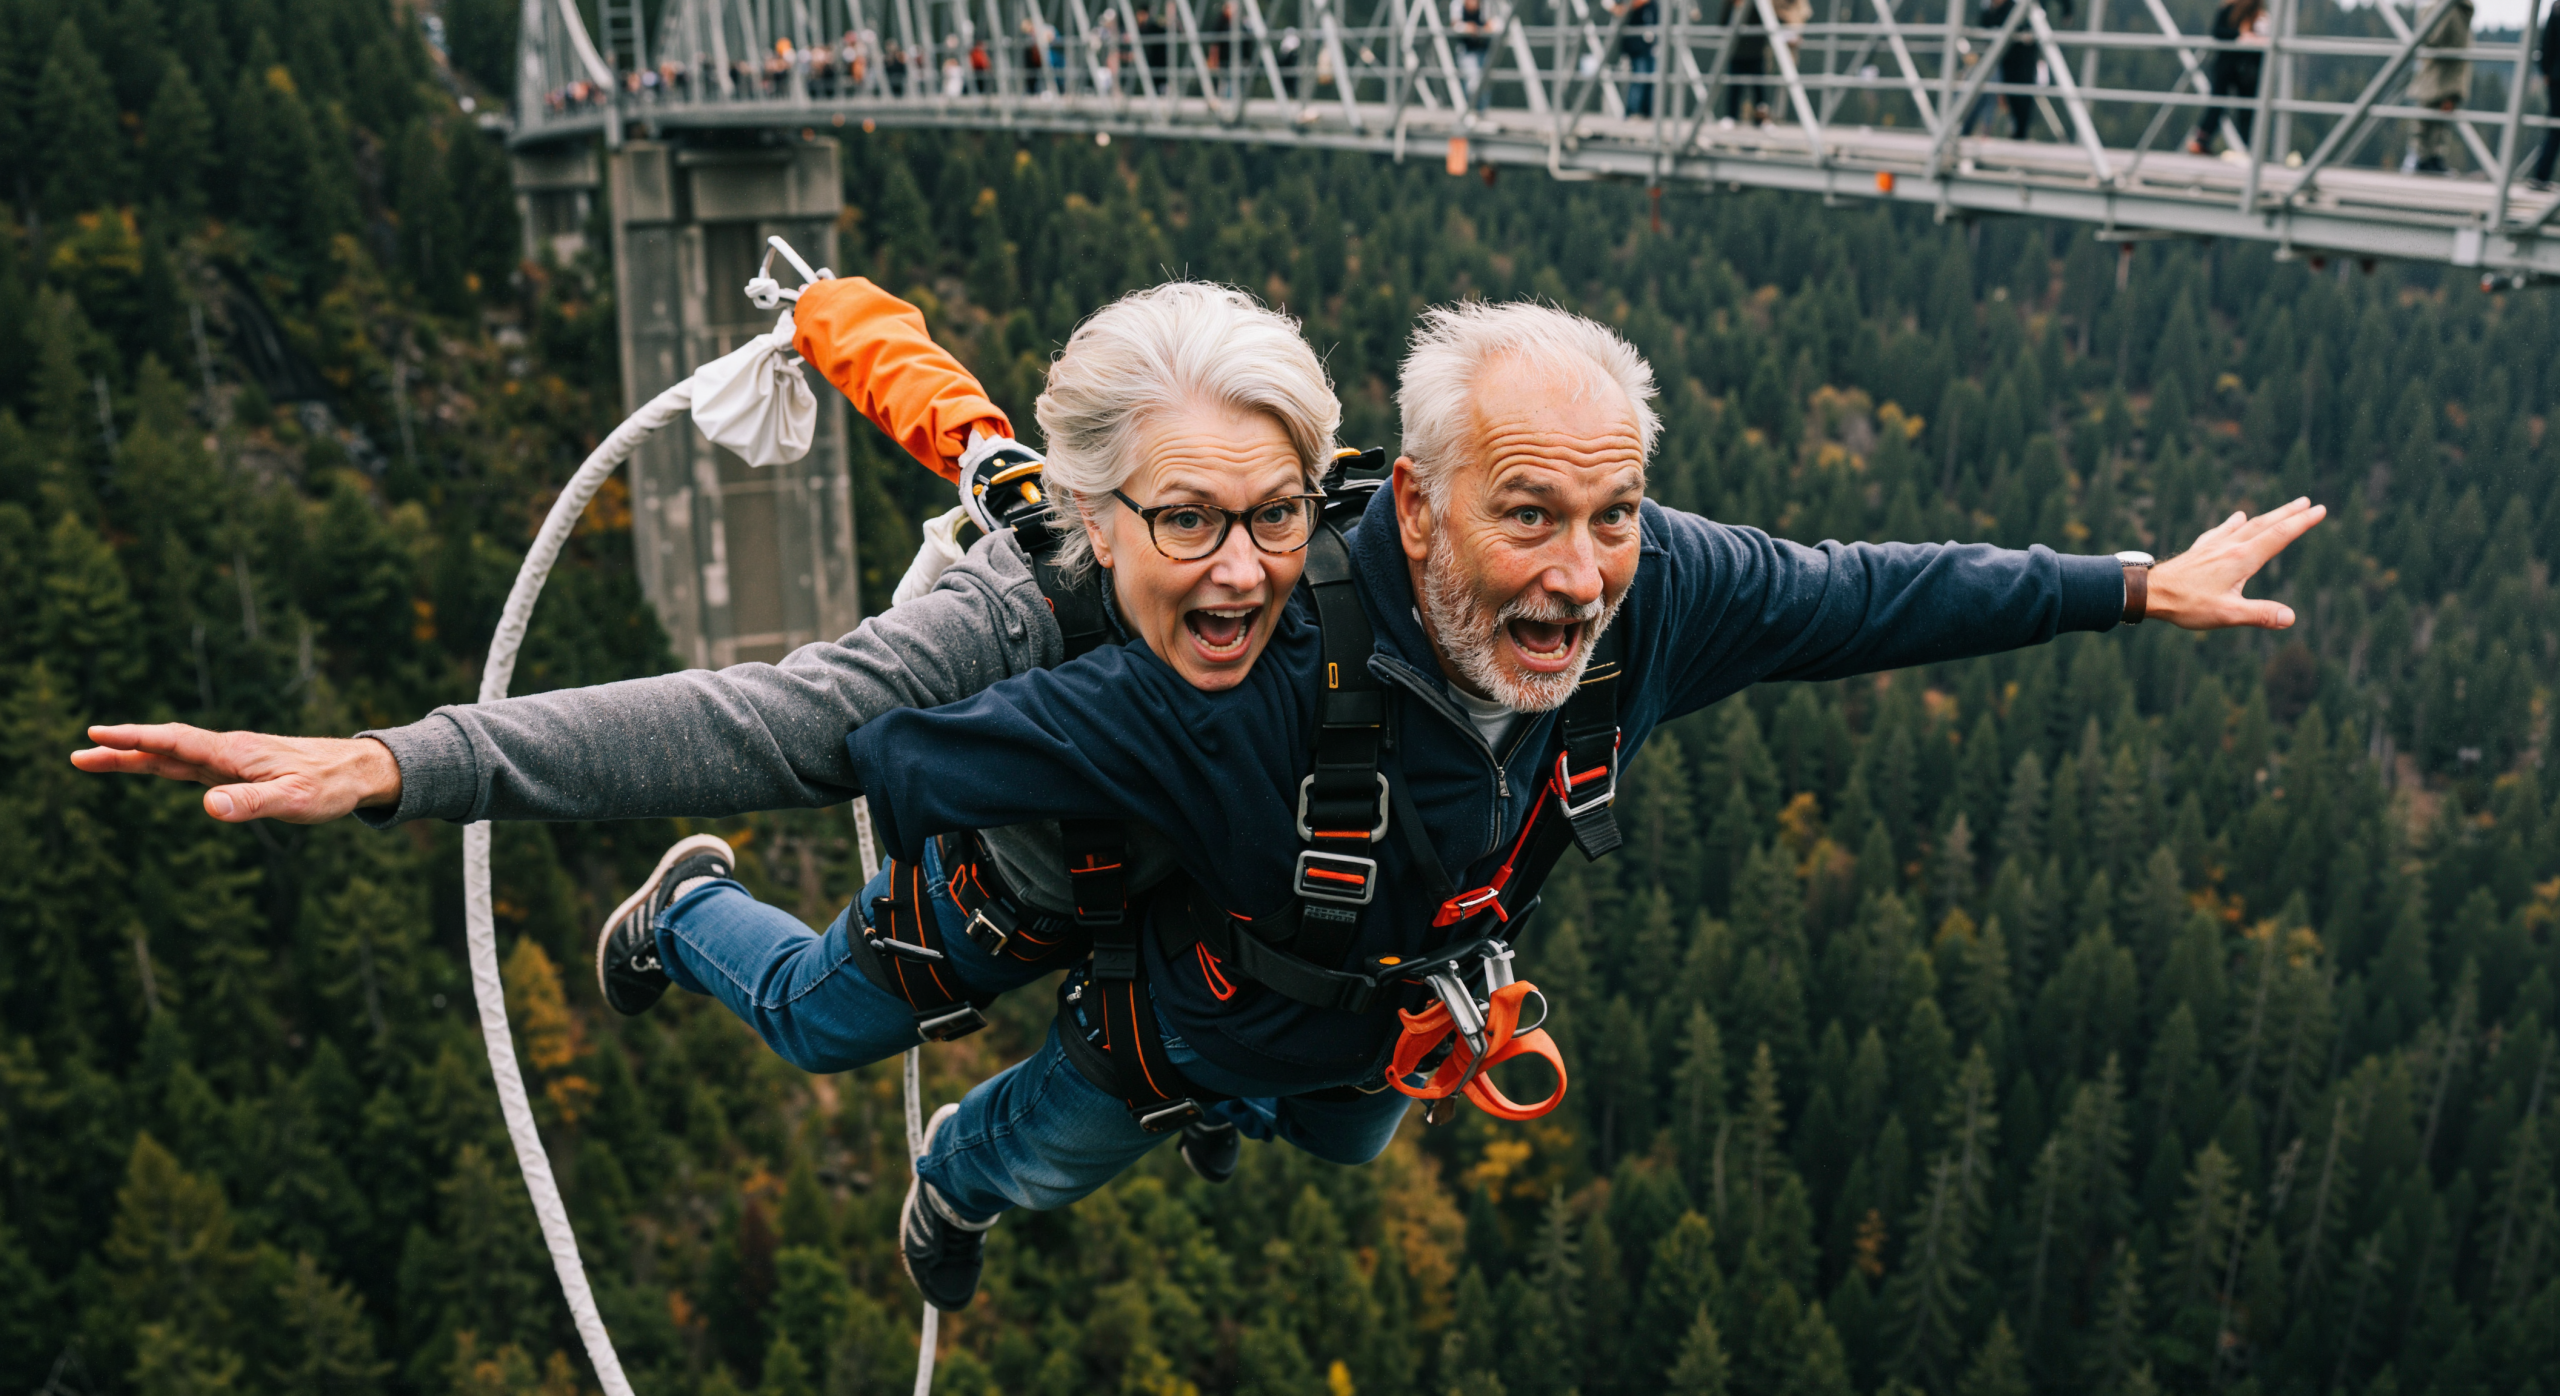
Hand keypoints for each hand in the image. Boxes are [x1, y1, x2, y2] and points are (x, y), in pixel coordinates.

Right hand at [71, 724, 403, 823]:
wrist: (358, 770)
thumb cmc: (329, 787)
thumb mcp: (293, 801)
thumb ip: (252, 803)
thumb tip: (209, 807)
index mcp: (233, 754)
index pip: (174, 741)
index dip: (135, 740)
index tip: (97, 735)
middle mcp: (227, 751)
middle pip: (164, 747)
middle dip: (121, 749)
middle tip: (78, 754)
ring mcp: (231, 760)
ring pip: (174, 754)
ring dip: (136, 755)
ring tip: (95, 758)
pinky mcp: (239, 769)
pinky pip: (191, 763)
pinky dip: (162, 761)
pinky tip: (150, 765)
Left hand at [2145, 497, 2325, 629]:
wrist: (2149, 591)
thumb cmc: (2186, 604)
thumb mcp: (2226, 614)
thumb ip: (2259, 614)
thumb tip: (2289, 617)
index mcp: (2241, 559)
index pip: (2279, 536)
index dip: (2302, 523)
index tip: (2321, 510)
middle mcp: (2229, 546)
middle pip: (2265, 525)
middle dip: (2289, 513)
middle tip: (2309, 502)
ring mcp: (2213, 546)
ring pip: (2246, 525)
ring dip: (2267, 516)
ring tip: (2282, 508)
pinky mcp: (2200, 550)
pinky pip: (2221, 531)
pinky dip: (2233, 523)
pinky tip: (2236, 518)